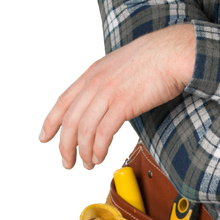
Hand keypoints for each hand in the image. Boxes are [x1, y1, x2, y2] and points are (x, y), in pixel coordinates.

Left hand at [38, 25, 194, 170]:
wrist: (174, 53)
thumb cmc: (156, 58)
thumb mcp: (121, 64)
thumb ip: (108, 80)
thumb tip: (105, 101)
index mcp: (93, 72)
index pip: (62, 101)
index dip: (50, 123)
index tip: (44, 138)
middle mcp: (95, 83)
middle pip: (69, 120)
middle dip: (65, 147)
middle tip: (68, 163)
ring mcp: (108, 93)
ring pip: (84, 130)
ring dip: (83, 152)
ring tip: (88, 165)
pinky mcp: (124, 104)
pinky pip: (103, 133)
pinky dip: (98, 149)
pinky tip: (100, 157)